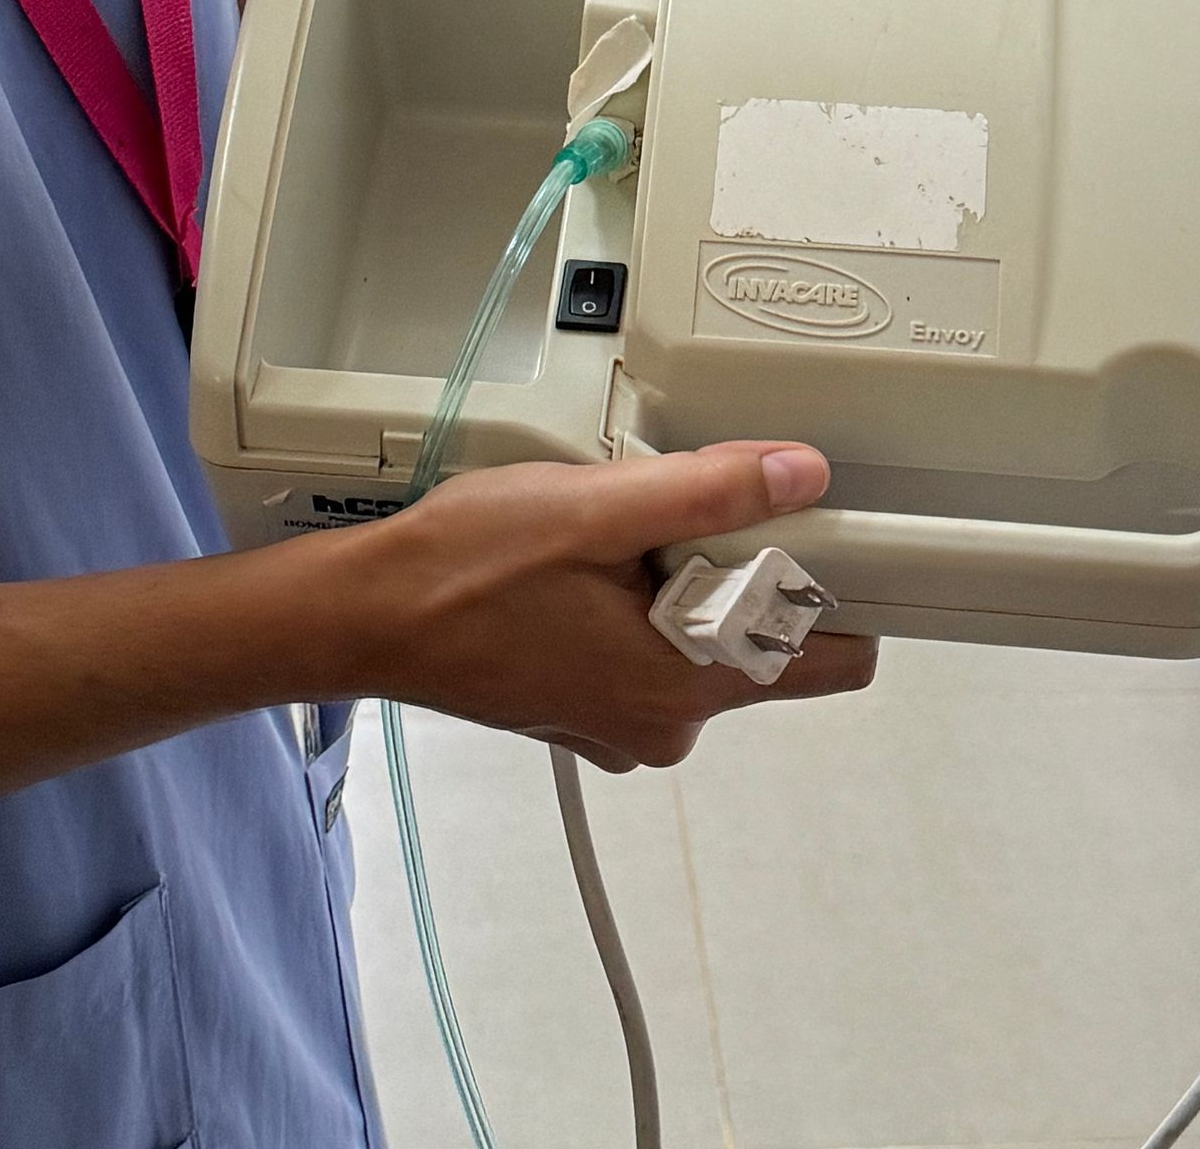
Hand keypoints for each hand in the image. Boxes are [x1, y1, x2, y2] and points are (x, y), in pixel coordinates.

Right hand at [332, 442, 876, 769]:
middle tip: (659, 522)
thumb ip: (710, 492)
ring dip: (676, 581)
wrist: (368, 614)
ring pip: (702, 636)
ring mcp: (625, 720)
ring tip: (605, 540)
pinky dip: (634, 602)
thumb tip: (802, 476)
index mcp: (685, 686)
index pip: (830, 659)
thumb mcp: (598, 509)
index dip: (828, 583)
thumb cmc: (465, 570)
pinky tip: (579, 566)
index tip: (794, 528)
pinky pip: (651, 648)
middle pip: (764, 637)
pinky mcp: (590, 707)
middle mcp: (665, 722)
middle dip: (733, 570)